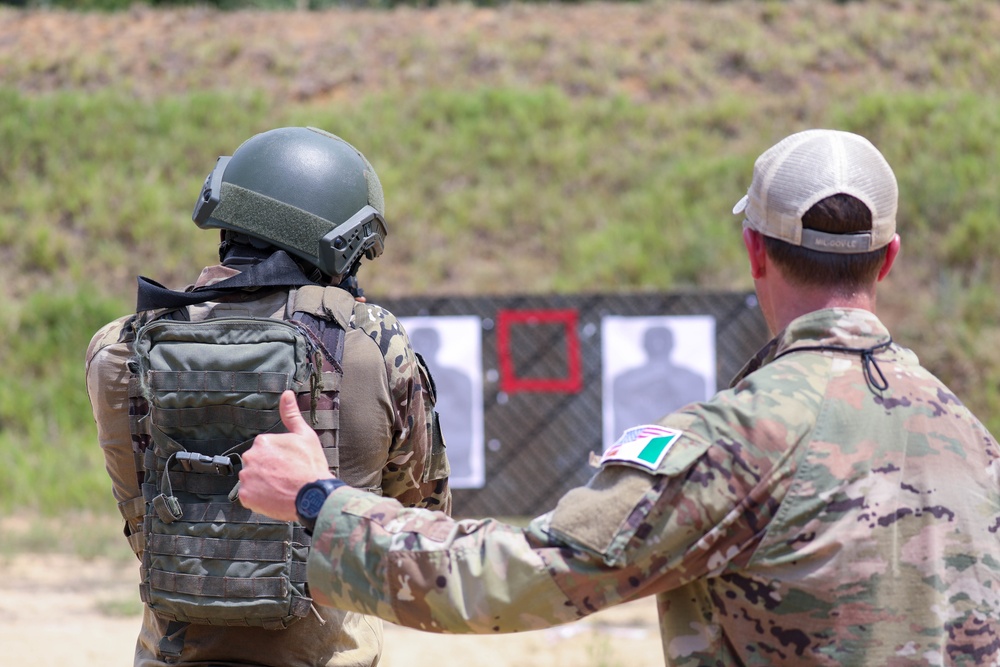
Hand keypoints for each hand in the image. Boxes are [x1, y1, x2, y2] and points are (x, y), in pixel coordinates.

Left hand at [239, 390, 333, 521]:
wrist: (313, 495)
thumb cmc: (311, 466)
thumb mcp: (305, 435)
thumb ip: (291, 414)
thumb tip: (287, 394)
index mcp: (262, 442)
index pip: (265, 450)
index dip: (278, 458)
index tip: (289, 464)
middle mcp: (250, 457)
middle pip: (256, 464)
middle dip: (268, 470)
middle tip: (286, 477)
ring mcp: (247, 478)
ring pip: (252, 480)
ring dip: (263, 484)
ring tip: (281, 488)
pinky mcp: (246, 497)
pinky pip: (250, 497)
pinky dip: (260, 498)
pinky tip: (274, 497)